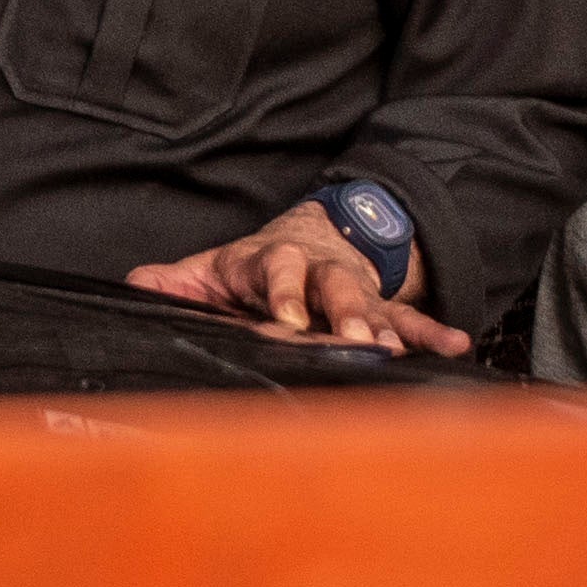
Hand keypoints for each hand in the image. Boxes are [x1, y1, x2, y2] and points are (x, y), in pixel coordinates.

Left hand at [125, 200, 469, 357]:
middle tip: (353, 338)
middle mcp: (318, 272)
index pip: (276, 269)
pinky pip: (409, 318)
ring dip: (384, 327)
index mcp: (272, 262)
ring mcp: (353, 289)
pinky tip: (454, 345)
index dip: (282, 291)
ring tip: (393, 351)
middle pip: (333, 285)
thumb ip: (175, 282)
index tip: (286, 319)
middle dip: (344, 310)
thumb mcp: (212, 270)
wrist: (314, 235)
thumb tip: (132, 287)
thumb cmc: (256, 266)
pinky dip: (432, 331)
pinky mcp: (380, 307)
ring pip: (372, 304)